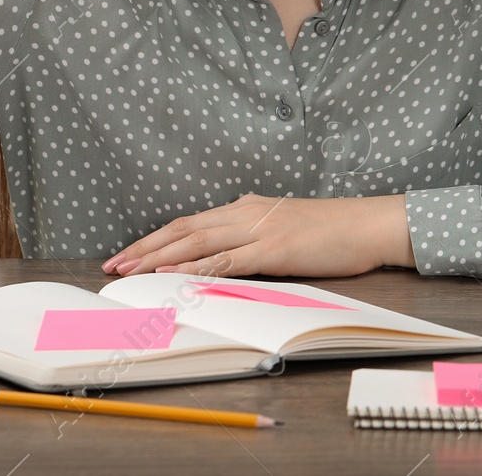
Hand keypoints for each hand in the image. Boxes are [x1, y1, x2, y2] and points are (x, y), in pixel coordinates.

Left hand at [100, 193, 414, 278]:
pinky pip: (227, 260)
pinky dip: (196, 266)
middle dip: (143, 248)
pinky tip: (175, 273)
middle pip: (182, 229)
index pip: (189, 223)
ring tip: (130, 271)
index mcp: (246, 208)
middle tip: (113, 266)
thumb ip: (255, 231)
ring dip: (158, 258)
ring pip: (196, 242)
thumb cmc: (332, 230)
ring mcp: (258, 230)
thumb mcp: (284, 225)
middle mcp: (245, 213)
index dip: (155, 239)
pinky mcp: (273, 250)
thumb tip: (231, 242)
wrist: (368, 224)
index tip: (128, 255)